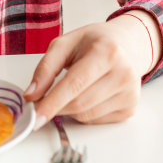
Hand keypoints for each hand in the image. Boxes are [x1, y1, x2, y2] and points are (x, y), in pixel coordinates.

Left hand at [23, 13, 157, 126]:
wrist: (128, 44)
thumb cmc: (94, 42)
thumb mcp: (65, 43)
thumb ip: (45, 68)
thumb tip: (31, 95)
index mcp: (107, 52)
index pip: (75, 84)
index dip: (52, 103)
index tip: (36, 117)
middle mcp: (123, 73)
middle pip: (79, 104)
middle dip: (56, 106)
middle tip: (45, 99)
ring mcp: (129, 93)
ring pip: (86, 115)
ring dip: (70, 109)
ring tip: (75, 88)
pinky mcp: (130, 108)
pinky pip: (96, 120)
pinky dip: (84, 112)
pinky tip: (90, 94)